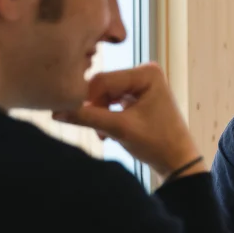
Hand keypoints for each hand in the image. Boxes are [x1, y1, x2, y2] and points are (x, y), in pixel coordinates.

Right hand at [53, 63, 201, 177]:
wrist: (177, 160)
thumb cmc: (158, 143)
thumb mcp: (120, 129)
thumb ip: (88, 117)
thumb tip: (55, 111)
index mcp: (147, 73)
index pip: (102, 80)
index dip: (89, 101)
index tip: (85, 122)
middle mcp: (145, 72)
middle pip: (102, 86)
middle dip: (96, 110)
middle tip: (100, 132)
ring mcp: (141, 83)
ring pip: (103, 95)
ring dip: (100, 116)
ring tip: (107, 135)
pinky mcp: (137, 95)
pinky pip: (110, 101)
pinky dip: (106, 117)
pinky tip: (110, 133)